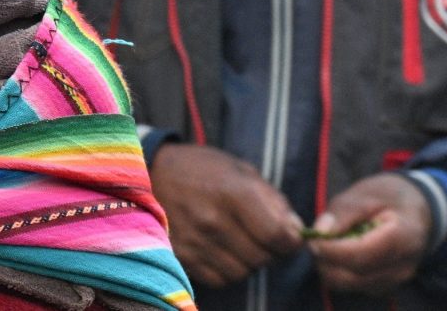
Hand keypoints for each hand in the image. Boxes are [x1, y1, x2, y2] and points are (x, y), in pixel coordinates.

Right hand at [147, 142, 303, 286]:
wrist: (149, 172)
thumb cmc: (202, 168)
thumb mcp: (240, 171)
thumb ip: (272, 200)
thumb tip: (296, 230)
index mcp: (232, 193)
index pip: (278, 237)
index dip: (292, 241)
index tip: (289, 237)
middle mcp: (213, 220)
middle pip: (262, 258)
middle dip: (270, 251)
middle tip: (261, 236)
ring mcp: (194, 241)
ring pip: (242, 272)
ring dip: (247, 262)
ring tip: (238, 241)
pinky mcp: (181, 256)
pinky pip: (219, 278)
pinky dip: (226, 269)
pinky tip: (220, 249)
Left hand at [307, 173, 432, 295]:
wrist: (417, 212)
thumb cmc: (390, 197)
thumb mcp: (367, 193)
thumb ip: (344, 212)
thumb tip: (320, 232)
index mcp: (404, 237)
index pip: (363, 255)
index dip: (333, 250)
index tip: (313, 238)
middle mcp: (404, 266)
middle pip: (355, 275)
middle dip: (328, 259)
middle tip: (315, 240)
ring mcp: (396, 280)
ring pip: (351, 284)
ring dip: (331, 267)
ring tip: (327, 243)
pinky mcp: (386, 286)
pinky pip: (355, 286)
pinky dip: (340, 272)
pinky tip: (340, 252)